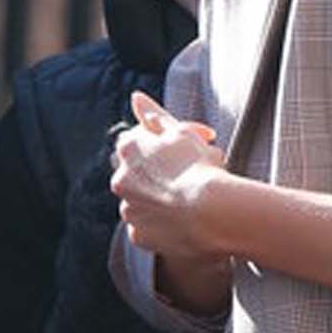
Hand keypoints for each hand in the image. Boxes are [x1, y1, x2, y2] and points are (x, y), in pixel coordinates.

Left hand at [111, 92, 231, 274]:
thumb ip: (155, 115)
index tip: (190, 148)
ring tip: (192, 200)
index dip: (165, 143)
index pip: (139, 139)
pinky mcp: (139, 236)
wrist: (211, 214)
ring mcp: (128, 210)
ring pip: (144, 201)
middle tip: (194, 174)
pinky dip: (163, 224)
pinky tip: (184, 221)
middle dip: (161, 172)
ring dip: (161, 198)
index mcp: (128, 149)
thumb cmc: (200, 167)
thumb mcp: (181, 132)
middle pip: (140, 172)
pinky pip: (149, 227)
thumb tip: (135, 97)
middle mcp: (120, 179)